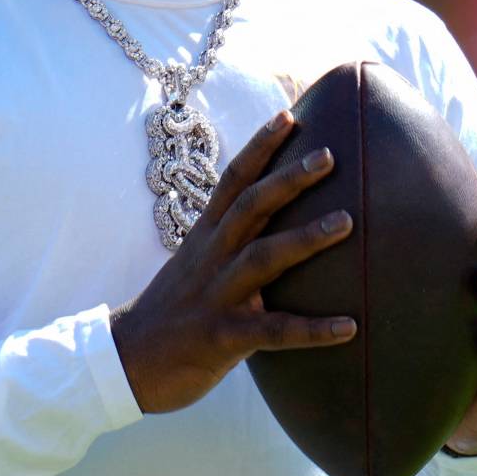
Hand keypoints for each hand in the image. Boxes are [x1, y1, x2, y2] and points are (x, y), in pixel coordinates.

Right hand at [109, 110, 356, 414]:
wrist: (126, 360)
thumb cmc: (172, 311)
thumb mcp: (196, 265)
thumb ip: (230, 243)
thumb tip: (272, 225)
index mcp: (205, 238)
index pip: (233, 180)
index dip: (260, 146)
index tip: (289, 115)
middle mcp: (211, 257)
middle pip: (250, 206)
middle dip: (288, 178)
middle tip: (329, 156)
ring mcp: (215, 295)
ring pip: (263, 257)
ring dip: (305, 238)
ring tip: (347, 222)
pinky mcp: (221, 337)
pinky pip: (273, 331)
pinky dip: (313, 329)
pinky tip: (349, 327)